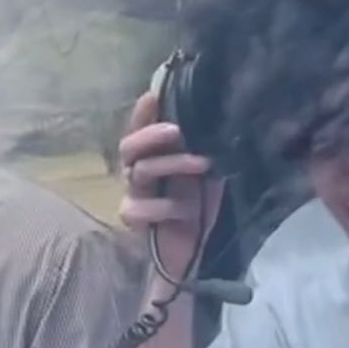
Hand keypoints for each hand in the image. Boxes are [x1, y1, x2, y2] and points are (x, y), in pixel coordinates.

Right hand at [118, 91, 224, 285]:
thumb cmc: (203, 205)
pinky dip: (165, 207)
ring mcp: (134, 194)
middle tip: (177, 130)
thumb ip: (205, 148)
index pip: (140, 127)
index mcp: (154, 154)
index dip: (144, 112)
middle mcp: (138, 170)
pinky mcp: (133, 219)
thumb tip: (219, 118)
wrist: (197, 252)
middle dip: (152, 134)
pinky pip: (137, 208)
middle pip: (129, 145)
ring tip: (203, 164)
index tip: (154, 95)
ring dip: (173, 164)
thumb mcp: (209, 172)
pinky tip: (186, 212)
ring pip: (140, 171)